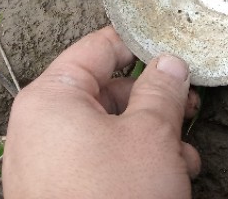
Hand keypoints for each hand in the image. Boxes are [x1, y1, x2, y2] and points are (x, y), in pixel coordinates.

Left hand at [2, 26, 200, 198]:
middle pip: (105, 92)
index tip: (171, 45)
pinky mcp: (57, 193)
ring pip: (107, 131)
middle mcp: (39, 126)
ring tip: (184, 158)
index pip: (97, 48)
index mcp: (50, 97)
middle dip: (152, 103)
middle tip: (188, 108)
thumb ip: (162, 91)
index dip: (138, 44)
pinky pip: (98, 162)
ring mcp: (45, 163)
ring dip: (151, 139)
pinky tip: (168, 178)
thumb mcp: (151, 136)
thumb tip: (169, 64)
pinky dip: (132, 164)